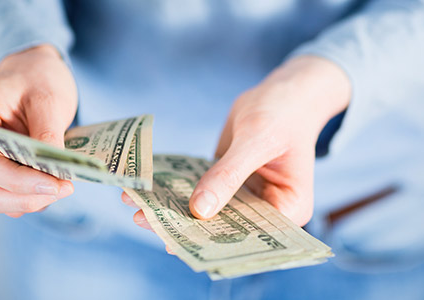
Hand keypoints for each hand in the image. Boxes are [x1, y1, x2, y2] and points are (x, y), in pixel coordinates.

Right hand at [0, 45, 77, 216]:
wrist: (33, 77)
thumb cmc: (37, 82)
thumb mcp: (50, 101)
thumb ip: (49, 137)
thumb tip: (55, 174)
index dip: (17, 181)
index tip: (55, 185)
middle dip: (22, 199)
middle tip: (64, 189)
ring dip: (27, 202)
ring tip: (62, 184)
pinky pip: (0, 200)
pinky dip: (28, 199)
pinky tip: (51, 183)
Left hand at [123, 55, 350, 231]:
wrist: (283, 92)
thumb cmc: (283, 112)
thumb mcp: (256, 141)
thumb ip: (229, 175)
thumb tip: (199, 210)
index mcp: (288, 209)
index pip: (251, 237)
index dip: (214, 243)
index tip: (175, 242)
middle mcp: (266, 210)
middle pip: (225, 229)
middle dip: (185, 226)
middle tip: (143, 220)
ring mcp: (245, 198)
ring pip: (208, 212)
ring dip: (174, 209)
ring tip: (135, 205)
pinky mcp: (227, 183)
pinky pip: (200, 191)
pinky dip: (176, 189)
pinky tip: (149, 188)